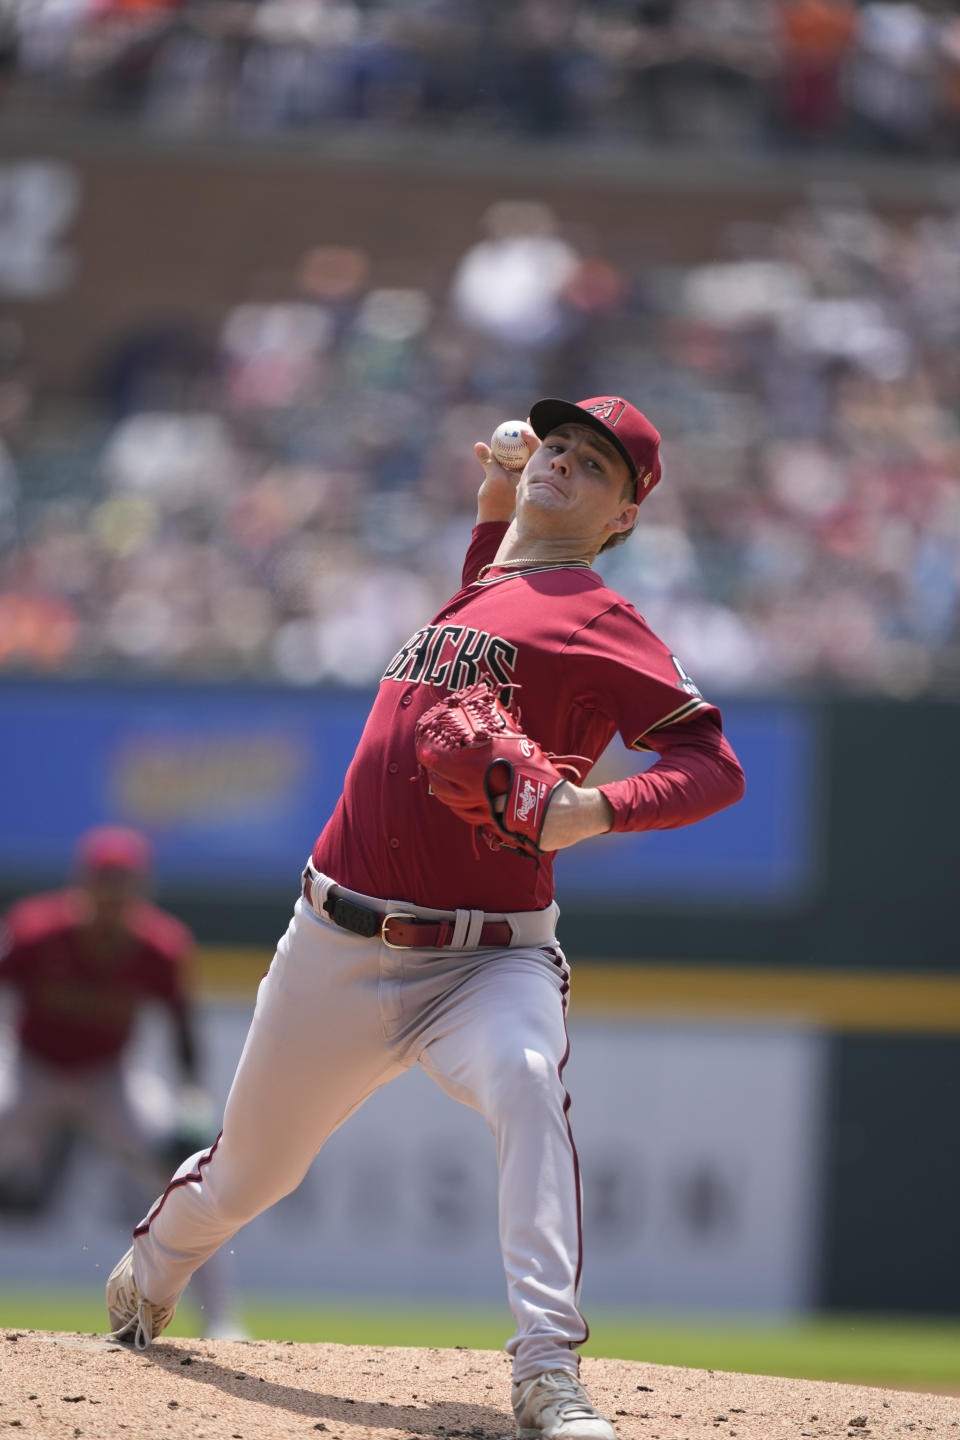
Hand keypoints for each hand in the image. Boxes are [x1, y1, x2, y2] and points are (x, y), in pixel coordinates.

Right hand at [474, 425, 539, 522]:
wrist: (493, 514)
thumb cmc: (496, 499)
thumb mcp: (492, 479)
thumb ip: (488, 461)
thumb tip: (478, 445)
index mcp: (531, 474)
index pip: (536, 452)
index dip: (533, 438)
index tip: (524, 428)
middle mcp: (529, 473)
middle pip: (534, 449)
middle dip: (533, 434)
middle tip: (529, 420)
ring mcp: (523, 474)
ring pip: (525, 453)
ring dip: (524, 439)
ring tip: (522, 424)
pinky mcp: (515, 475)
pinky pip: (515, 458)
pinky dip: (513, 448)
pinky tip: (509, 437)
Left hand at [492, 783, 613, 851]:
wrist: (587, 813)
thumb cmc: (567, 795)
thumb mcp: (548, 784)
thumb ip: (531, 786)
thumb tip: (515, 780)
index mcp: (526, 801)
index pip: (500, 803)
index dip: (496, 804)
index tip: (496, 804)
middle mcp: (527, 818)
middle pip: (505, 820)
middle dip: (505, 818)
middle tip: (507, 815)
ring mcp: (533, 833)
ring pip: (516, 833)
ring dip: (517, 828)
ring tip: (527, 822)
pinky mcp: (541, 844)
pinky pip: (531, 841)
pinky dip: (534, 837)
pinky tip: (544, 829)